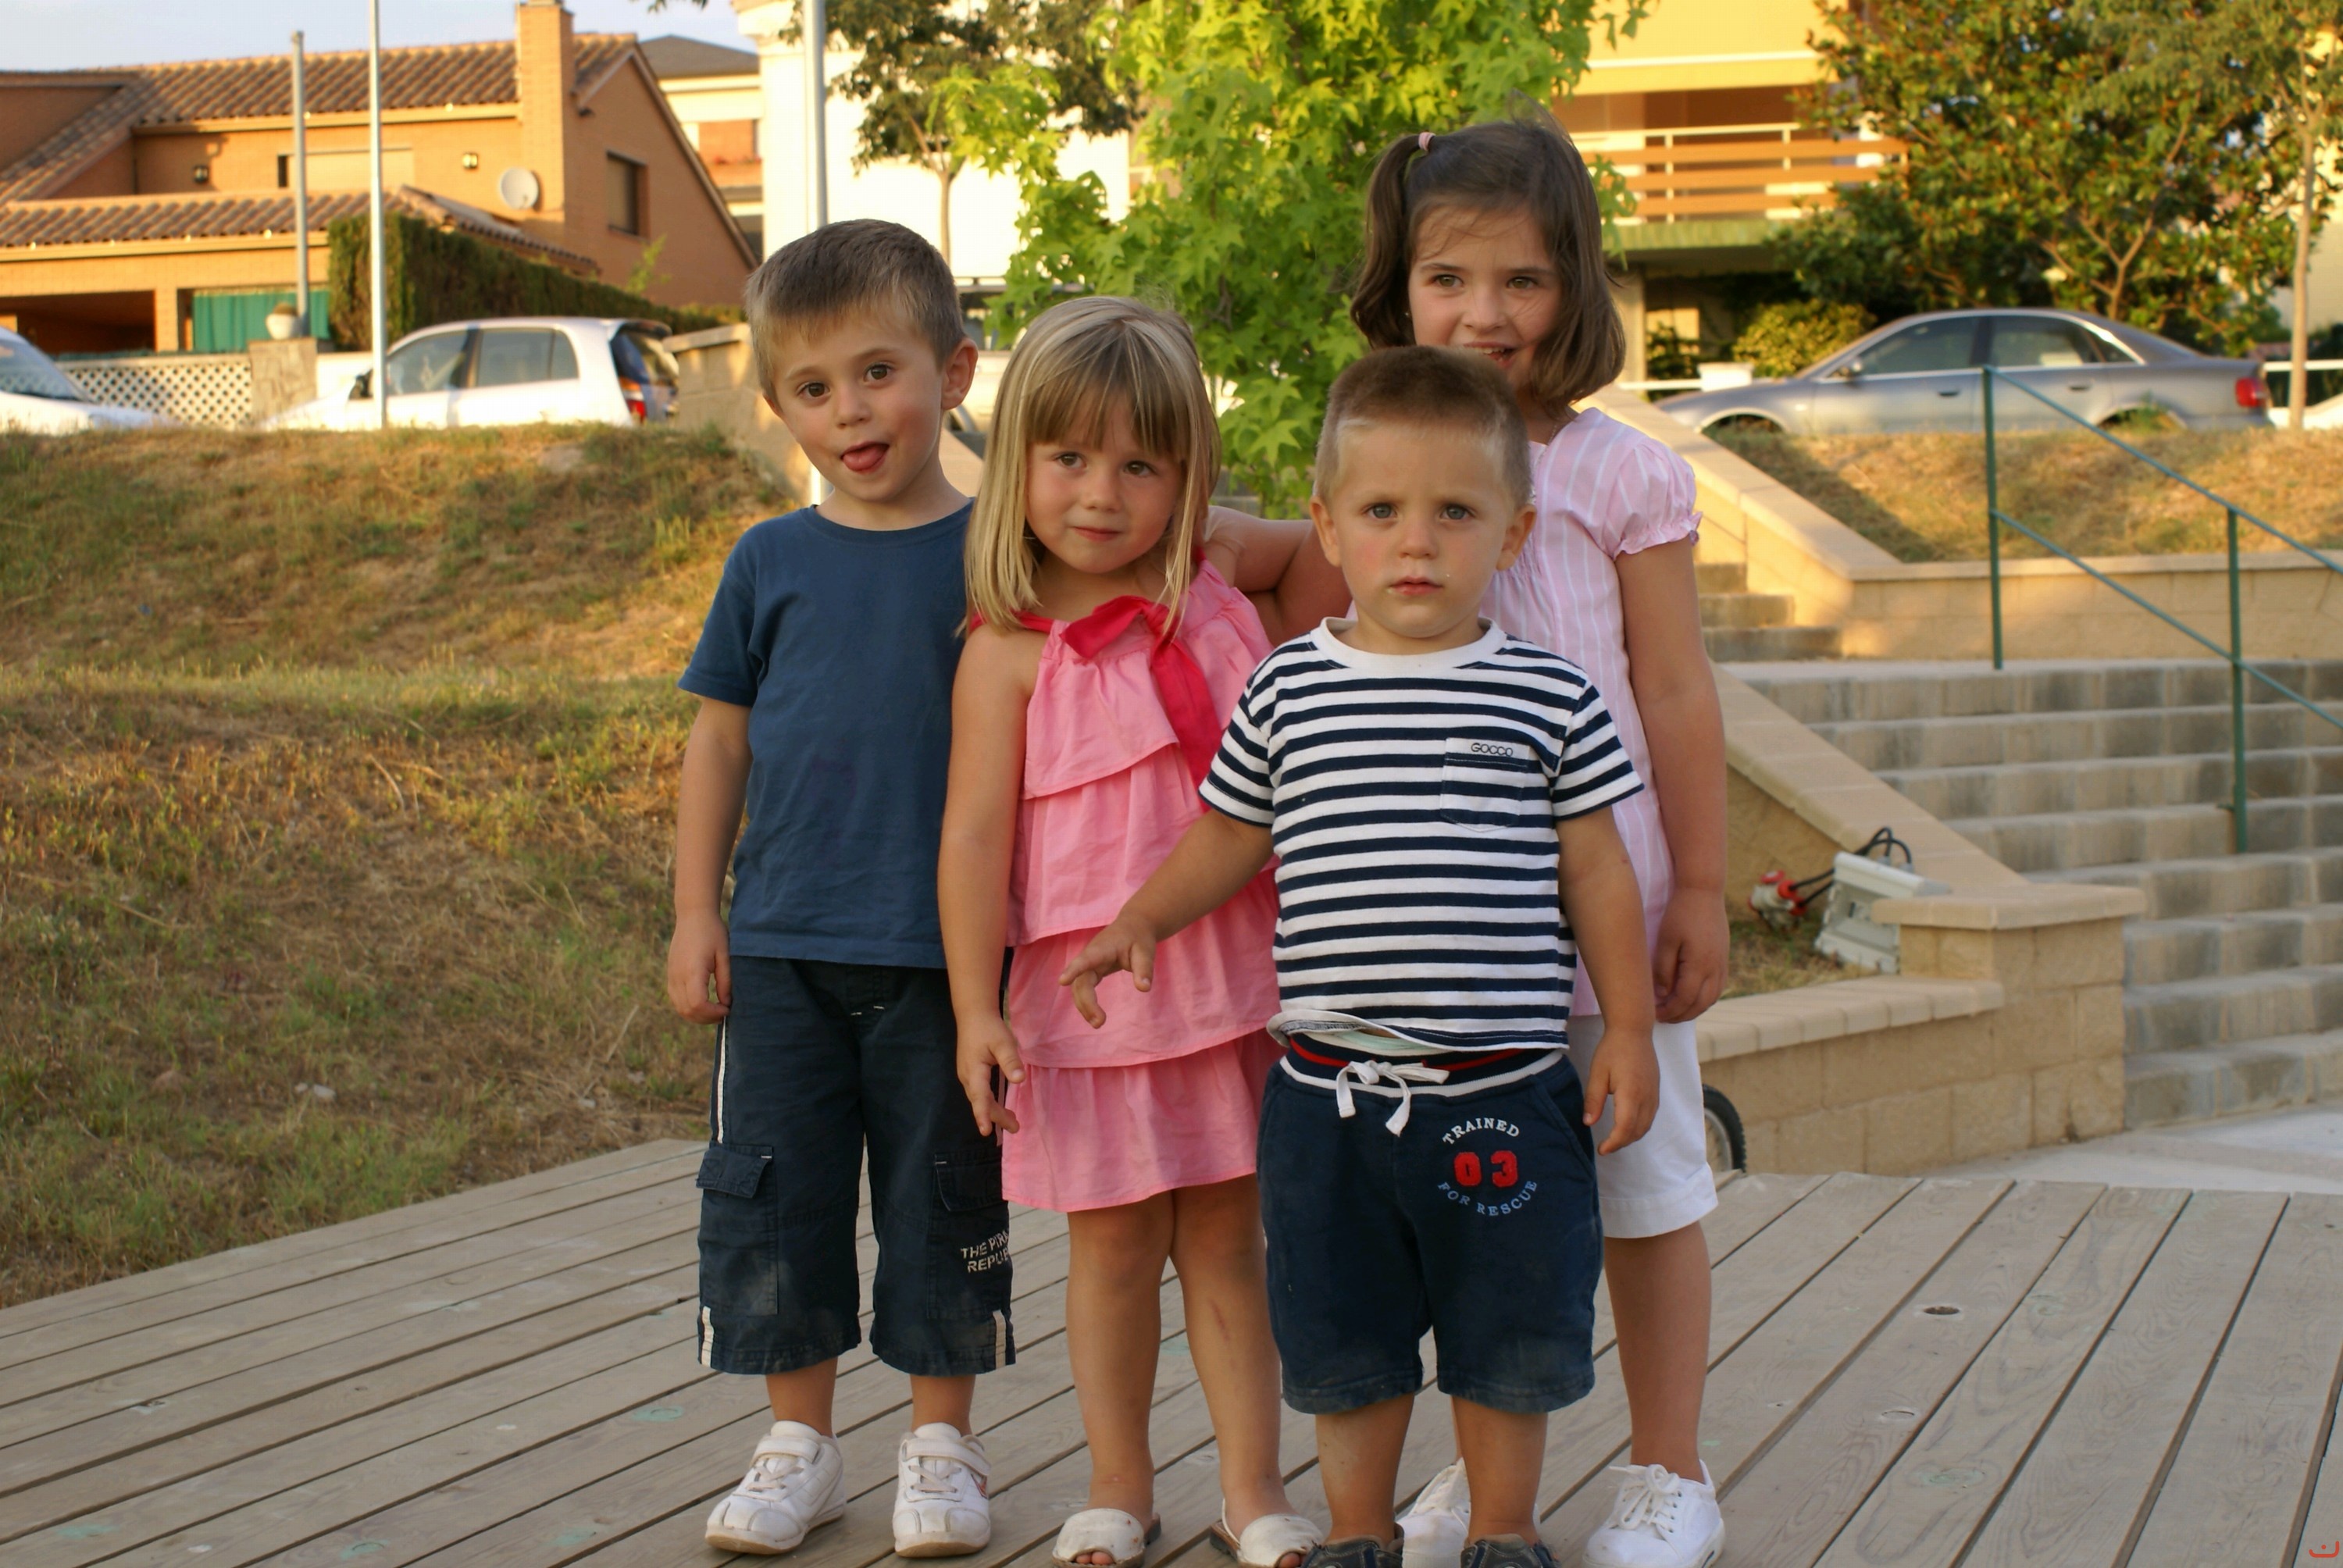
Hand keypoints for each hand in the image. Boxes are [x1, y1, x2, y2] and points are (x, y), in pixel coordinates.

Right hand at [667, 910, 730, 1023]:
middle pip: (687, 1010)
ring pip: (680, 1008)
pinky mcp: (670, 975)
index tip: (727, 1008)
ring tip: (715, 1010)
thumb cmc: (712, 932)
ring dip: (697, 1015)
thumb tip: (726, 1003)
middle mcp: (678, 976)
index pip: (697, 1004)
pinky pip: (676, 1000)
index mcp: (692, 970)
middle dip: (707, 1018)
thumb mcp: (724, 955)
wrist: (693, 916)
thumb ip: (725, 981)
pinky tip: (704, 1003)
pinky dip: (688, 1007)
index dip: (713, 1013)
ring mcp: (671, 976)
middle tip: (724, 1012)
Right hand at [958, 1017, 1025, 1135]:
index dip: (983, 1115)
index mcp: (974, 1070)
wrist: (973, 1014)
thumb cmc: (988, 1028)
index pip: (980, 1097)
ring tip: (1012, 1123)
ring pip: (980, 1099)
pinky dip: (989, 1103)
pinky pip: (979, 1093)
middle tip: (1015, 1128)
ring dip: (994, 1111)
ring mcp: (967, 1075)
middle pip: (981, 1102)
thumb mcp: (1003, 1042)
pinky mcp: (971, 1073)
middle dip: (997, 1117)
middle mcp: (968, 1076)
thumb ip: (1010, 1061)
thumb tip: (1020, 1080)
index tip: (986, 1131)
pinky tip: (998, 1107)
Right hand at [1057, 913, 1157, 1027]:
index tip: (1062, 981)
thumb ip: (1144, 969)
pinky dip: (1087, 1003)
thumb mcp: (1146, 951)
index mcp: (1102, 948)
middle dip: (1086, 1002)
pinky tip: (1095, 1017)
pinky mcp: (1090, 971)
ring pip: (1079, 988)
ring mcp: (1088, 964)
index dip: (1073, 969)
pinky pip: (1083, 989)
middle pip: (1081, 981)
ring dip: (1085, 1006)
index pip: (1086, 959)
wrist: (1133, 927)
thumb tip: (1144, 989)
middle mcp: (1090, 956)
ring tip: (1098, 1023)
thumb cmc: (1138, 938)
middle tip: (1099, 1022)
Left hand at [1582, 1027, 1658, 1154]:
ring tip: (1614, 1139)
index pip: (1625, 1128)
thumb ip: (1593, 1100)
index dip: (1614, 1143)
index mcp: (1631, 1094)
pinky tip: (1627, 1126)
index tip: (1601, 1150)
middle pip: (1637, 1131)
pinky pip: (1650, 1117)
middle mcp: (1647, 1098)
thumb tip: (1588, 1123)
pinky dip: (1639, 1127)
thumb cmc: (1613, 1050)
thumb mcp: (1597, 1073)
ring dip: (1631, 1137)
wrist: (1633, 1031)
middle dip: (1621, 1143)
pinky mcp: (1656, 1092)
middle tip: (1604, 1147)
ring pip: (1646, 1126)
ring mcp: (1654, 1095)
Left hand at [1653, 888, 1727, 1022]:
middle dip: (1680, 1015)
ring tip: (1675, 1012)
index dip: (1669, 1011)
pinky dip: (1704, 999)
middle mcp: (1715, 968)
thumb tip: (1662, 995)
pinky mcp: (1724, 959)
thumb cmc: (1680, 913)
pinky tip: (1691, 998)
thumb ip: (1663, 970)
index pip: (1684, 999)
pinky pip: (1717, 988)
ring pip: (1711, 999)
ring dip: (1694, 1009)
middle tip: (1662, 1019)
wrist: (1704, 892)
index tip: (1654, 1014)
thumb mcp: (1665, 941)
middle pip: (1700, 1004)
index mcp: (1700, 965)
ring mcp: (1722, 964)